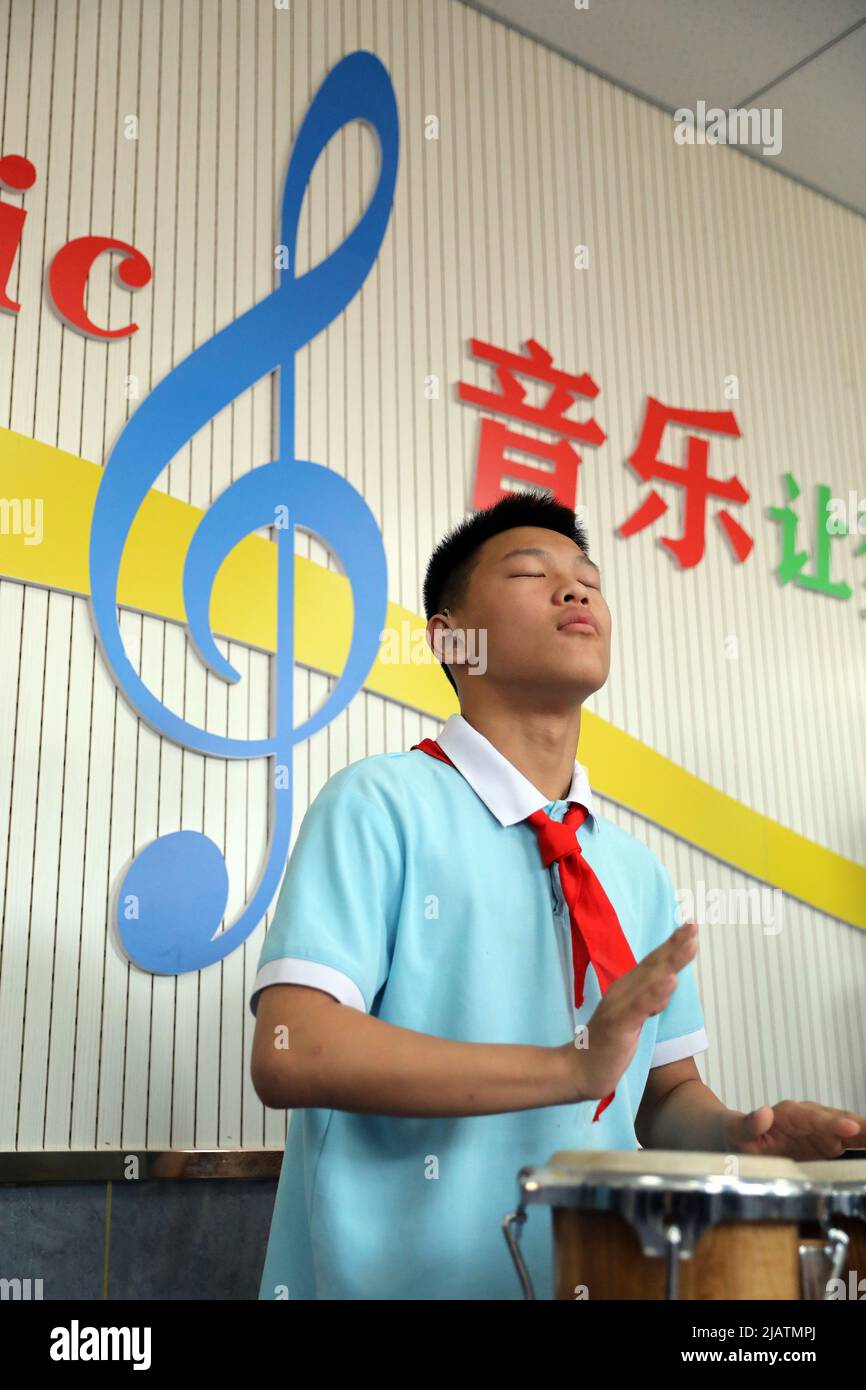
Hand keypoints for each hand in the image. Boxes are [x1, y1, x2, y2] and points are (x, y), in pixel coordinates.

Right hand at [562, 919, 698, 1103]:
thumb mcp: (632, 1015)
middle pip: (653, 964)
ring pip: (650, 980)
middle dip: (675, 944)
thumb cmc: (607, 1043)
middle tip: (693, 925)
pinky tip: (669, 981)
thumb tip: (667, 980)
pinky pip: (640, 1006)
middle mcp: (624, 991)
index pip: (653, 963)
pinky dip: (655, 993)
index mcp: (628, 989)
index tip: (690, 926)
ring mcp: (621, 1006)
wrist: (580, 1069)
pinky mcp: (620, 1024)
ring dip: (670, 961)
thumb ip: (648, 997)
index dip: (672, 944)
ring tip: (689, 944)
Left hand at [724, 1100, 865, 1158]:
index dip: (833, 1123)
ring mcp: (822, 1129)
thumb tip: (764, 1112)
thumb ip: (749, 1124)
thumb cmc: (736, 1134)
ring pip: (851, 1129)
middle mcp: (809, 1118)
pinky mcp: (829, 1142)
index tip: (851, 1127)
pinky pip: (852, 1140)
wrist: (738, 1136)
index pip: (814, 1117)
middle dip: (863, 1126)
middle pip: (840, 1120)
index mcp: (789, 1114)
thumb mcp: (736, 1132)